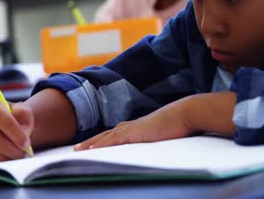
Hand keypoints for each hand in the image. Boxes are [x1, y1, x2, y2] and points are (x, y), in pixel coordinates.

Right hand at [0, 100, 33, 166]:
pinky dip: (0, 165)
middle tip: (25, 153)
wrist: (6, 129)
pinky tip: (8, 159)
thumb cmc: (16, 119)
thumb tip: (23, 130)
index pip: (4, 121)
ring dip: (9, 158)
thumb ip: (25, 114)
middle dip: (14, 150)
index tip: (26, 143)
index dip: (17, 134)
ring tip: (18, 156)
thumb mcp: (23, 112)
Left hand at [74, 98, 191, 150]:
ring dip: (91, 143)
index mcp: (139, 125)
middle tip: (78, 148)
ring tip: (78, 150)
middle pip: (106, 134)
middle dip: (92, 141)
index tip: (93, 144)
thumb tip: (157, 141)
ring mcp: (133, 128)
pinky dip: (102, 145)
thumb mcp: (165, 132)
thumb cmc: (180, 123)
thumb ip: (158, 137)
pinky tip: (92, 150)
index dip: (104, 139)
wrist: (186, 113)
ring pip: (106, 137)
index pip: (116, 133)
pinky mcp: (135, 133)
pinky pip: (114, 140)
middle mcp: (133, 125)